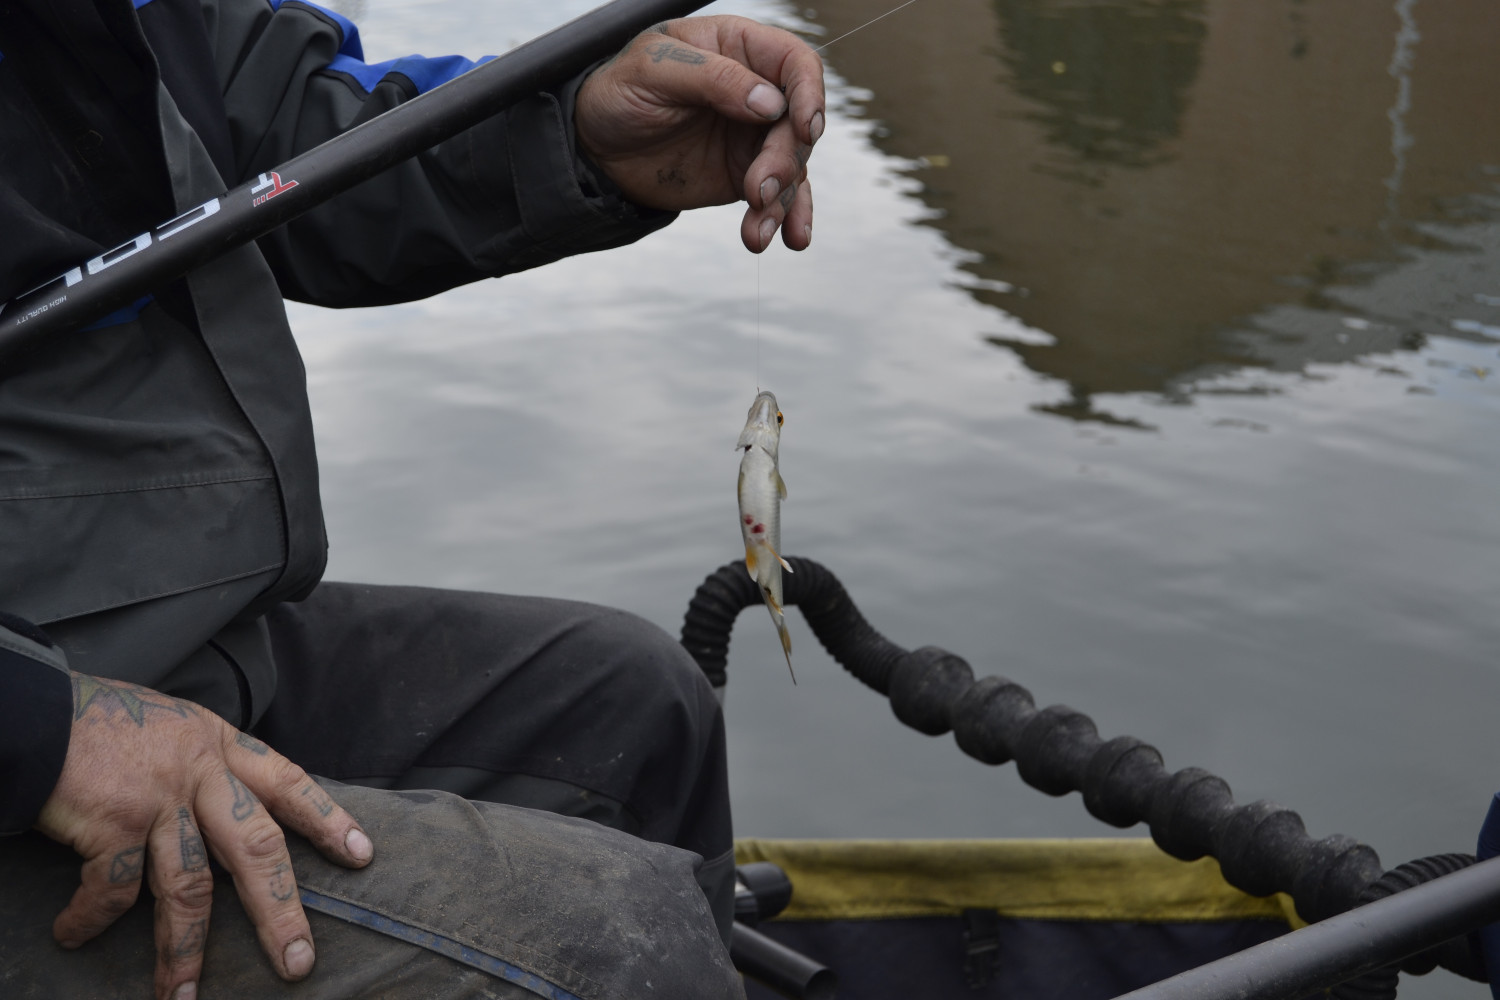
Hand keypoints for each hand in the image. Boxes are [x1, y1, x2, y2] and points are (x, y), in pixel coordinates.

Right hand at [36, 674, 372, 999]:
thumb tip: (232, 806)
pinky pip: (113, 890)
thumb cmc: (106, 723)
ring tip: (182, 996)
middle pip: (257, 848)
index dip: (327, 819)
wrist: (39, 711)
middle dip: (279, 911)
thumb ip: (209, 765)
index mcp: (221, 746)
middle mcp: (200, 772)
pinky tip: (75, 935)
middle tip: (298, 962)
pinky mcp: (113, 824)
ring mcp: (159, 800)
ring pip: (188, 888)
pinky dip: (91, 919)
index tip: (363, 854)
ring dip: (183, 950)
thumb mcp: (177, 727)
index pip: (289, 782)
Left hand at [575, 15, 824, 252]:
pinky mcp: (747, 175)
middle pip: (798, 123)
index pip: (796, 63)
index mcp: (739, 48)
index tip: (805, 129)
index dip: (809, 93)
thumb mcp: (653, 71)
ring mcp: (754, 136)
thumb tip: (771, 103)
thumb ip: (713, 78)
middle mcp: (757, 91)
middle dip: (785, 161)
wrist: (597, 148)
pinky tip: (791, 239)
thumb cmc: (618, 92)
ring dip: (782, 202)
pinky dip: (788, 218)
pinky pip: (781, 195)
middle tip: (756, 191)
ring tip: (756, 233)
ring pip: (793, 165)